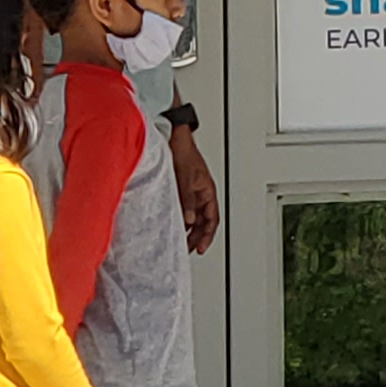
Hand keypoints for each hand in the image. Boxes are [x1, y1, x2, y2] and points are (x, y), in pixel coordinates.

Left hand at [169, 126, 220, 253]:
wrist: (174, 136)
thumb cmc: (184, 152)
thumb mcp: (185, 178)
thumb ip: (187, 200)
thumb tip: (188, 220)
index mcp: (208, 190)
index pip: (212, 218)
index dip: (208, 235)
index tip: (200, 248)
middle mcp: (201, 192)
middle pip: (203, 220)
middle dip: (198, 236)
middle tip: (189, 250)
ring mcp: (192, 191)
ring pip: (194, 216)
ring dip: (189, 229)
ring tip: (181, 241)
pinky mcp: (181, 188)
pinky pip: (184, 208)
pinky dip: (181, 218)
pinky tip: (173, 224)